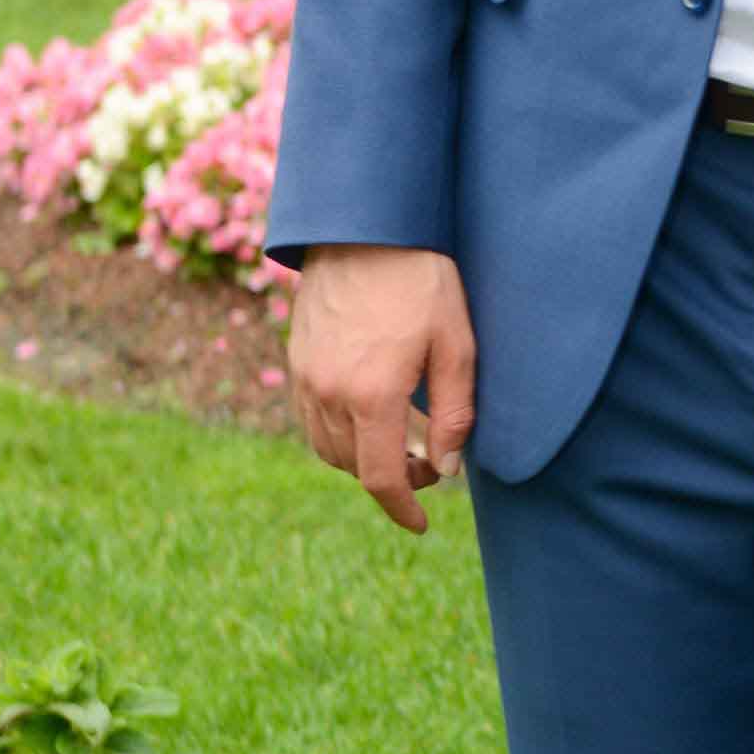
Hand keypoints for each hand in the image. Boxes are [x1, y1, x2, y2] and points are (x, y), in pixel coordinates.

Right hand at [289, 246, 476, 532]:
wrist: (364, 229)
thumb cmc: (421, 281)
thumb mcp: (456, 345)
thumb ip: (453, 413)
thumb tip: (447, 466)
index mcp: (372, 393)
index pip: (382, 477)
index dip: (403, 508)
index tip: (422, 524)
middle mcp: (330, 393)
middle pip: (355, 467)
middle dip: (394, 478)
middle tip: (432, 459)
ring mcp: (307, 378)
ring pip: (330, 448)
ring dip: (364, 458)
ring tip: (405, 438)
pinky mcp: (298, 362)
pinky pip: (313, 421)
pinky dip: (340, 435)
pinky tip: (370, 416)